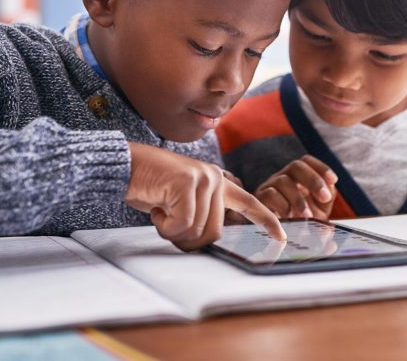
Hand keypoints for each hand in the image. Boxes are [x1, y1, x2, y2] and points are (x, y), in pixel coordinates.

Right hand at [124, 143, 285, 250]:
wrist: (124, 166)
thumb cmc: (150, 187)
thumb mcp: (180, 202)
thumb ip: (200, 214)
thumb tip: (207, 241)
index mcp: (217, 183)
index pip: (249, 203)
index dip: (266, 222)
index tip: (281, 238)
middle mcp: (215, 178)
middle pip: (214, 233)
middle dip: (188, 239)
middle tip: (167, 225)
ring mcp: (203, 178)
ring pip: (197, 231)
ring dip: (173, 232)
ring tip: (159, 211)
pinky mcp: (187, 183)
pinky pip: (182, 225)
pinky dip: (165, 226)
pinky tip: (155, 209)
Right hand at [255, 155, 337, 219]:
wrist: (276, 239)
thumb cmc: (299, 223)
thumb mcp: (317, 212)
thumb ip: (325, 201)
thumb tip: (330, 193)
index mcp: (297, 178)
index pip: (307, 162)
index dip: (321, 168)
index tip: (334, 180)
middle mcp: (282, 178)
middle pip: (296, 166)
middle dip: (314, 180)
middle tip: (325, 198)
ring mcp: (269, 187)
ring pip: (283, 181)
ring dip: (299, 199)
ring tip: (308, 217)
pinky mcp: (259, 200)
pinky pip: (270, 195)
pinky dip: (283, 206)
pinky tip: (291, 219)